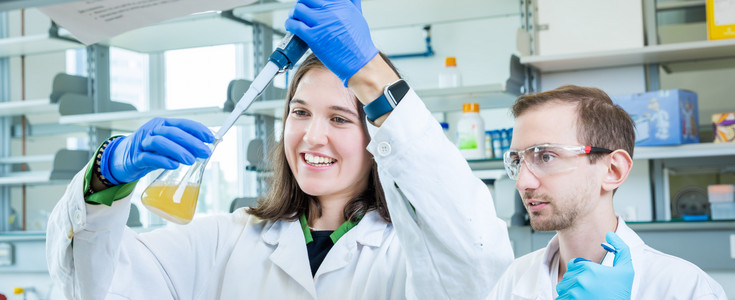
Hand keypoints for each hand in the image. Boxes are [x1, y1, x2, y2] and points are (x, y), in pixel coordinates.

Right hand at [100, 118, 214, 183]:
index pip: (182, 123)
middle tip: (205, 152)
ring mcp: (142, 143)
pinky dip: (162, 160)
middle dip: (191, 142)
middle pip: (173, 132)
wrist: (122, 158)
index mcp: (162, 125)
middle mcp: (152, 130)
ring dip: (178, 151)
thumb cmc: (149, 151)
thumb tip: (207, 149)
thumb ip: (183, 146)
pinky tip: (174, 165)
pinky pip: (148, 157)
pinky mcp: (135, 158)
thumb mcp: (166, 145)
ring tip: (191, 160)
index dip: (197, 129)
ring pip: (160, 142)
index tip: (211, 138)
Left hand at [285, 0, 377, 85]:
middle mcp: (331, 10)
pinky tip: (291, 27)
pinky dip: (289, 24)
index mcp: (341, 3)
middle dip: (301, 5)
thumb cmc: (359, 43)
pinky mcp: (314, 37)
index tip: (310, 6)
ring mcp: (321, 22)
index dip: (312, 1)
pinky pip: (294, 25)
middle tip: (301, 13)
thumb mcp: (358, 16)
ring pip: (297, 9)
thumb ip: (351, 3)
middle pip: (306, 0)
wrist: (360, 62)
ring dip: (293, 14)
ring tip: (295, 20)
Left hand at [556, 232, 633, 299]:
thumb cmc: (621, 293)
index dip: (581, 271)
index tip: (591, 279)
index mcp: (590, 268)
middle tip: (589, 289)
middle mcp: (580, 280)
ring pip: (562, 287)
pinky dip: (567, 299)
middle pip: (568, 275)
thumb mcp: (626, 270)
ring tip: (584, 296)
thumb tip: (609, 234)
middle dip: (576, 281)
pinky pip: (560, 298)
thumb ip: (621, 249)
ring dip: (570, 291)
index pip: (573, 264)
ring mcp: (574, 293)